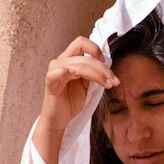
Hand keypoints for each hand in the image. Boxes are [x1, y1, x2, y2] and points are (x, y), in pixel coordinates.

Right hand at [33, 38, 119, 163]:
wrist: (59, 120)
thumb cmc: (70, 102)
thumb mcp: (87, 85)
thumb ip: (93, 73)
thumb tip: (108, 65)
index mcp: (69, 59)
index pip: (82, 43)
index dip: (96, 50)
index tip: (108, 64)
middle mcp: (61, 61)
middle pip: (84, 55)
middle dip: (103, 68)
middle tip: (113, 80)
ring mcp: (54, 71)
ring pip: (78, 65)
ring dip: (96, 74)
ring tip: (107, 85)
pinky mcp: (50, 83)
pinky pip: (56, 73)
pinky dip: (66, 71)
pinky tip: (75, 76)